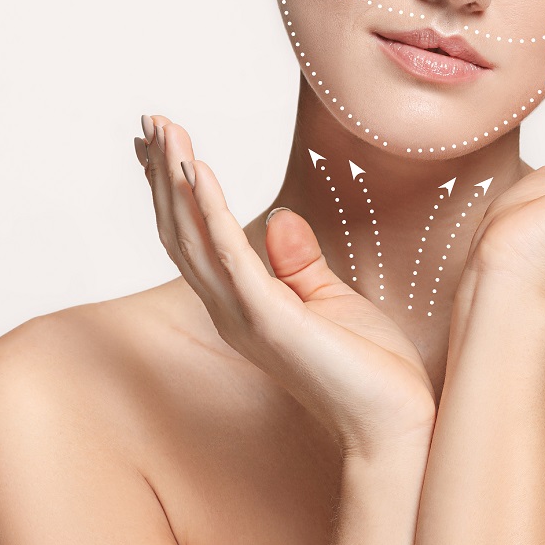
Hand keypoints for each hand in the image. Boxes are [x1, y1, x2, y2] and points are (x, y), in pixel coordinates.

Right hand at [137, 115, 436, 458]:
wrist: (395, 423)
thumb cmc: (370, 371)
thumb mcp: (332, 301)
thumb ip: (299, 262)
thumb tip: (278, 216)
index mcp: (245, 305)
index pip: (196, 238)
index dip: (174, 190)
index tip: (158, 144)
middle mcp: (232, 310)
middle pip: (182, 231)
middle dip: (164, 173)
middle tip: (149, 121)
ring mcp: (245, 316)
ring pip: (194, 236)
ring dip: (176, 179)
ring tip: (164, 130)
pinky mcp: (270, 319)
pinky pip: (231, 256)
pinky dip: (210, 211)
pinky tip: (198, 171)